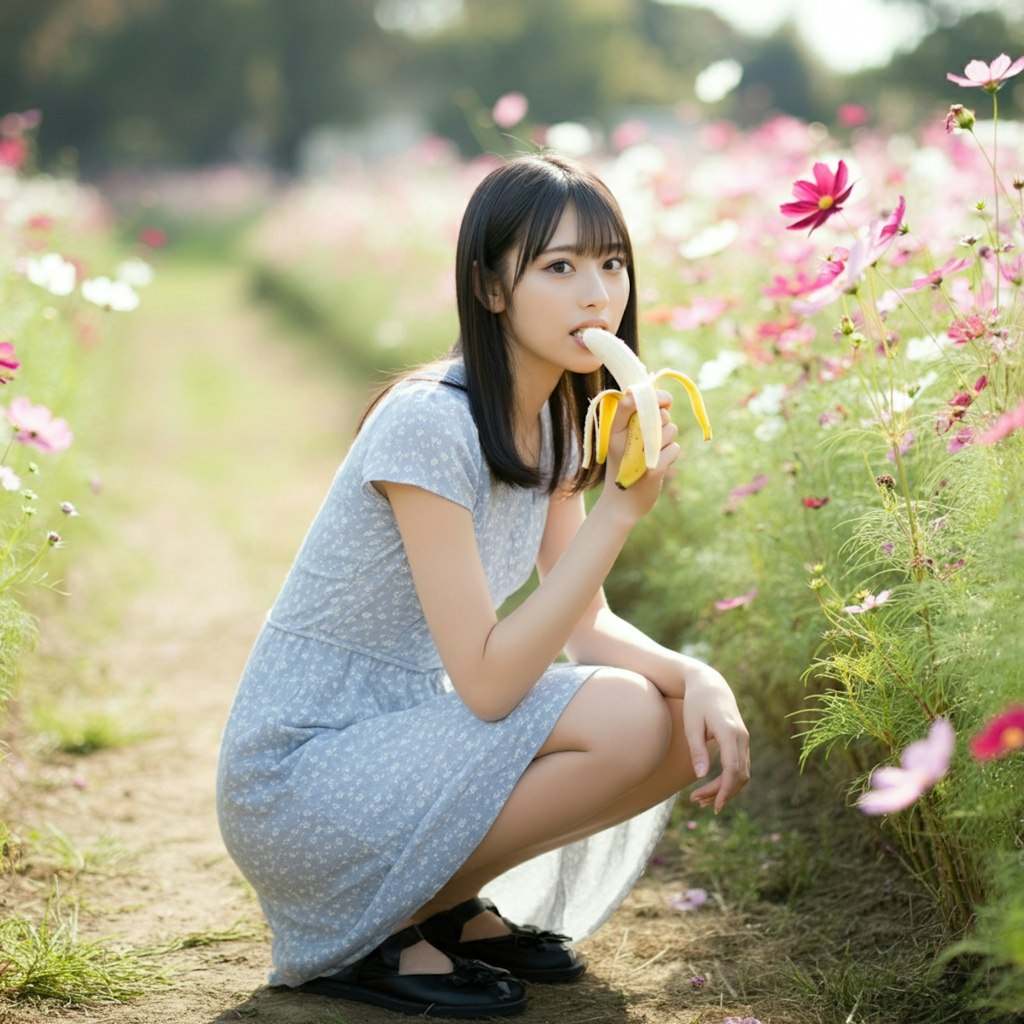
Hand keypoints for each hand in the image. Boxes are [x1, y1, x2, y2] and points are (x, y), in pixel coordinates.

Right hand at [597, 391, 678, 520]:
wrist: (621, 503)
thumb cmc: (626, 466)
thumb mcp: (626, 439)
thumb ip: (642, 418)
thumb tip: (664, 399)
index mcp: (615, 429)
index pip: (631, 400)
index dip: (653, 394)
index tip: (663, 401)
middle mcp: (624, 439)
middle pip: (660, 414)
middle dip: (664, 422)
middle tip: (653, 437)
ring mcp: (639, 455)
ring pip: (670, 430)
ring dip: (668, 440)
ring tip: (653, 453)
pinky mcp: (654, 470)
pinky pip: (675, 448)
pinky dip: (671, 455)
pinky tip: (658, 465)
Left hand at [683, 666, 749, 812]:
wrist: (710, 685)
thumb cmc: (697, 703)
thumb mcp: (691, 725)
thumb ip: (697, 750)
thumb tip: (701, 776)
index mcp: (729, 732)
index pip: (732, 768)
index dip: (724, 789)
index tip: (714, 805)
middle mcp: (742, 737)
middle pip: (739, 775)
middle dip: (721, 793)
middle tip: (697, 802)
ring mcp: (744, 740)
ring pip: (742, 773)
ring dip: (726, 789)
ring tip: (702, 800)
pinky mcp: (742, 742)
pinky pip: (740, 766)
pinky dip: (729, 780)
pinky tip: (713, 789)